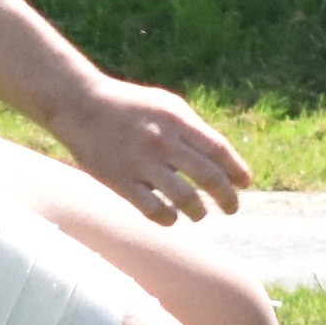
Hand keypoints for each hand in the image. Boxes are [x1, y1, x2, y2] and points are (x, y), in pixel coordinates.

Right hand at [45, 75, 251, 223]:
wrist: (80, 105)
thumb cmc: (129, 106)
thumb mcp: (165, 105)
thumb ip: (192, 129)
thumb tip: (221, 159)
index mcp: (177, 120)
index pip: (218, 150)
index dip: (236, 170)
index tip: (244, 184)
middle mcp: (163, 142)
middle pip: (208, 177)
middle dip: (227, 197)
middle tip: (232, 208)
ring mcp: (141, 163)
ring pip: (185, 198)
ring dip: (199, 212)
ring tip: (199, 214)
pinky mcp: (121, 181)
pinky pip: (154, 210)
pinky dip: (168, 219)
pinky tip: (171, 217)